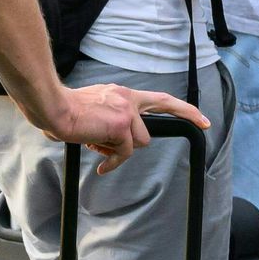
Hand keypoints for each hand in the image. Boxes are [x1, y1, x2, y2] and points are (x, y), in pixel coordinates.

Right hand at [45, 78, 208, 167]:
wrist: (53, 108)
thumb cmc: (64, 110)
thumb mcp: (93, 109)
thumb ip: (108, 120)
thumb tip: (110, 142)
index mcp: (121, 94)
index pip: (158, 98)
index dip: (180, 108)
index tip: (199, 116)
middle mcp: (127, 99)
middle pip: (158, 116)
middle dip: (185, 116)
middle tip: (205, 124)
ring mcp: (126, 112)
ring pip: (138, 142)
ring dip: (119, 149)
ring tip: (98, 145)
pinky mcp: (121, 127)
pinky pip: (123, 153)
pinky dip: (112, 162)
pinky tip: (101, 165)